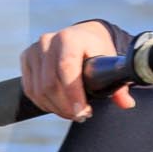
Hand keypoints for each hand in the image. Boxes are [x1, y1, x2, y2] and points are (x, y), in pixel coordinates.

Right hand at [19, 20, 133, 121]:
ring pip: (38, 90)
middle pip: (49, 83)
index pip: (65, 68)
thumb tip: (127, 103)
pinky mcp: (25, 59)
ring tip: (72, 113)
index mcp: (70, 38)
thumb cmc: (96, 50)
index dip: (72, 94)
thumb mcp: (109, 62)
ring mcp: (34, 50)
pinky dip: (43, 103)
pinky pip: (30, 89)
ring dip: (55, 107)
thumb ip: (118, 84)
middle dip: (65, 106)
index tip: (82, 111)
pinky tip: (58, 106)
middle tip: (81, 116)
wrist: (81, 36)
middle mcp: (48, 41)